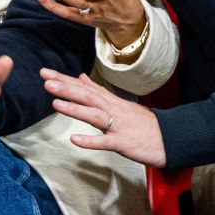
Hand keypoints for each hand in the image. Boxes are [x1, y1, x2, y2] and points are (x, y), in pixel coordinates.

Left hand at [41, 68, 166, 167]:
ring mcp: (118, 125)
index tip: (45, 72)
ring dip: (75, 108)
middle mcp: (112, 110)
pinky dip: (90, 141)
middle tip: (46, 79)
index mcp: (110, 101)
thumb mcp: (120, 103)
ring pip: (94, 115)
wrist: (169, 137)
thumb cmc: (142, 123)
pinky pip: (105, 142)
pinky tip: (74, 139)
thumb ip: (98, 91)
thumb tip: (81, 78)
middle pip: (87, 96)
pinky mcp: (123, 142)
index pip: (84, 87)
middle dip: (66, 88)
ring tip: (55, 103)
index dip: (64, 80)